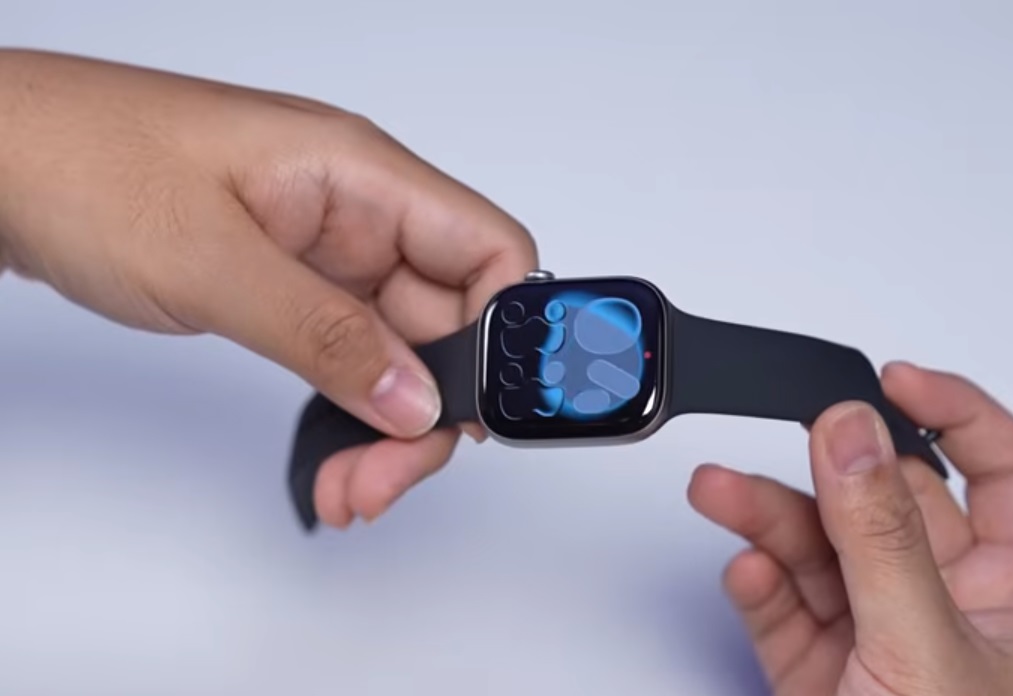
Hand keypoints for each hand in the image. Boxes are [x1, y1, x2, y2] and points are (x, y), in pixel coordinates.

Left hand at [0, 49, 536, 526]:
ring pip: (400, 350)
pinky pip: (350, 354)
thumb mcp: (211, 261)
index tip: (476, 415)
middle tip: (385, 477)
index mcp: (361, 173)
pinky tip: (335, 455)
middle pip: (449, 319)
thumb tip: (416, 397)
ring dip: (387, 425)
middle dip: (429, 410)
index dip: (503, 335)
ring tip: (351, 486)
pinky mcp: (291, 283)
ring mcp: (325, 249)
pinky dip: (349, 410)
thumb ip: (325, 335)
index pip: (487, 250)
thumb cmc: (82, 162)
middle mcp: (357, 210)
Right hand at [688, 362, 1012, 694]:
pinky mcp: (823, 677)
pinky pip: (785, 609)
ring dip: (769, 517)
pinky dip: (759, 585)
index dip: (956, 412)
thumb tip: (852, 434)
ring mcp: (883, 644)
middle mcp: (954, 613)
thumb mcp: (925, 656)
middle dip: (827, 472)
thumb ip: (885, 540)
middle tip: (784, 442)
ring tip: (719, 493)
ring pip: (824, 552)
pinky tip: (744, 568)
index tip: (892, 377)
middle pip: (889, 505)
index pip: (1005, 472)